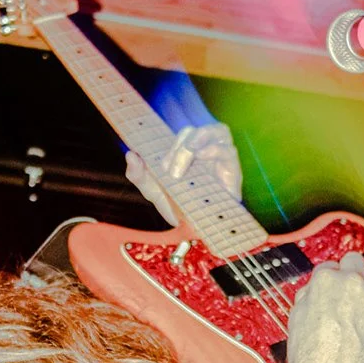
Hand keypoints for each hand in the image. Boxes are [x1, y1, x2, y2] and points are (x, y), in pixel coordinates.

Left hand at [125, 124, 242, 224]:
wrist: (197, 232)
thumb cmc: (179, 209)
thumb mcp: (154, 193)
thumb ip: (139, 175)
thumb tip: (130, 154)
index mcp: (186, 152)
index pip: (178, 132)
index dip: (168, 141)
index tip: (161, 166)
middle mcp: (204, 151)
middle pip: (193, 130)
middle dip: (178, 146)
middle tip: (170, 172)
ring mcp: (220, 158)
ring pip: (216, 130)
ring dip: (197, 140)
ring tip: (188, 155)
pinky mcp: (233, 169)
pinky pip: (228, 149)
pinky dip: (213, 149)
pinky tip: (202, 159)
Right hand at [284, 253, 363, 362]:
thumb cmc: (309, 355)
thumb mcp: (296, 318)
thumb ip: (309, 297)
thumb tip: (315, 291)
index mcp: (326, 280)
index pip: (332, 265)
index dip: (334, 277)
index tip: (337, 288)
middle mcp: (352, 282)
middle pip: (358, 259)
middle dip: (356, 270)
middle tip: (357, 285)